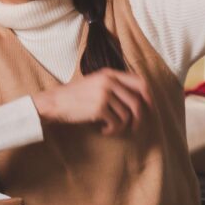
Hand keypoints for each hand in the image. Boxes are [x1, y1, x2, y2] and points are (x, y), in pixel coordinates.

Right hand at [31, 68, 151, 135]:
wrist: (55, 102)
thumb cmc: (76, 96)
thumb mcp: (95, 83)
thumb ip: (114, 85)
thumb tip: (139, 99)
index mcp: (109, 73)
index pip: (140, 82)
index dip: (148, 97)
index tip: (149, 108)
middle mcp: (108, 81)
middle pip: (137, 102)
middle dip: (139, 118)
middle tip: (135, 127)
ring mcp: (104, 94)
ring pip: (127, 115)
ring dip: (121, 126)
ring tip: (110, 128)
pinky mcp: (99, 108)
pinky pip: (116, 123)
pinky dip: (112, 130)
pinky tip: (103, 130)